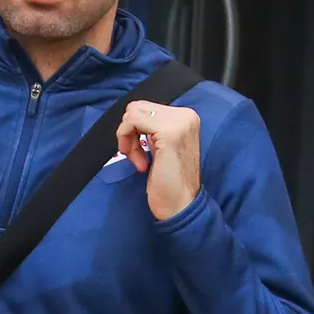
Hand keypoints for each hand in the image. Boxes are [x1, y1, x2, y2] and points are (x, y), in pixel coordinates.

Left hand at [117, 101, 201, 221]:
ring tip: (138, 160)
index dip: (135, 130)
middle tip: (135, 156)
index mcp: (186, 118)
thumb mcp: (162, 146)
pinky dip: (127, 140)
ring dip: (127, 137)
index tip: (140, 153)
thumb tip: (131, 117)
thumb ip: (153, 129)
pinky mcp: (168, 132)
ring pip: (133, 112)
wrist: (182, 206)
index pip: (147, 108)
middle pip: (138, 107)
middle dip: (129, 132)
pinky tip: (139, 162)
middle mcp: (186, 116)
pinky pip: (132, 121)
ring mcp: (179, 122)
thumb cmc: (169, 183)